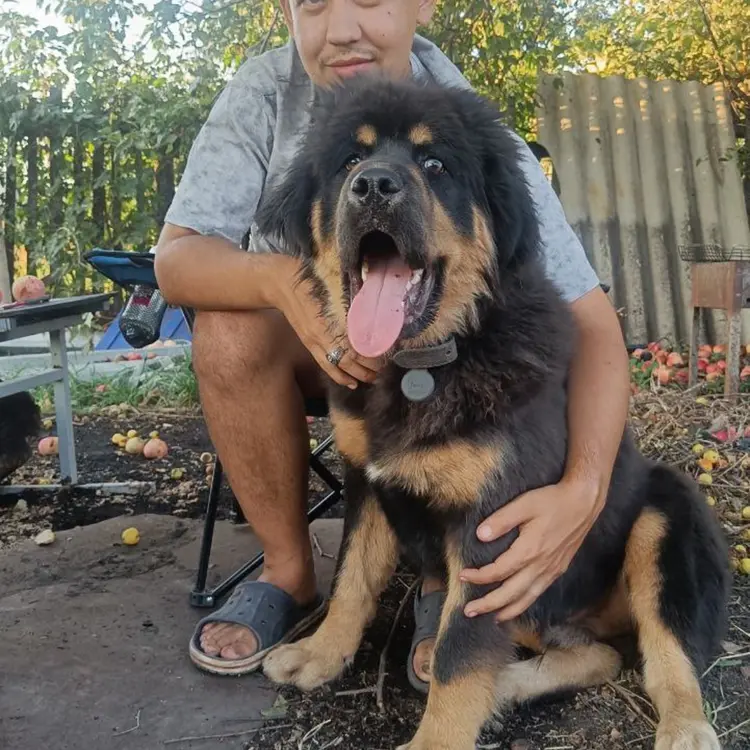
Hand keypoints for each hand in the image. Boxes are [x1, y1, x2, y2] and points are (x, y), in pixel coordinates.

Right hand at [272, 256, 382, 387]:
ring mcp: (313, 341)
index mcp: (329, 319)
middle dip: (367, 369)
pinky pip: (324, 364)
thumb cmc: (311, 277)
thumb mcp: (336, 282)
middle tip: (383, 371)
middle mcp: (321, 335)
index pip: (353, 346)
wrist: (282, 283)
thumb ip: (355, 294)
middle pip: (347, 360)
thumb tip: (376, 301)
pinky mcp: (308, 343)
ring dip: (355, 375)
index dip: (370, 355)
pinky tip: (350, 382)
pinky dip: (338, 376)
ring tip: (371, 379)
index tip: (386, 356)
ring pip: (336, 366)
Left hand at [460, 478, 603, 621]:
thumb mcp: (524, 504)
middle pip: (510, 593)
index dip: (478, 576)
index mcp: (529, 551)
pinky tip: (517, 605)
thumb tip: (480, 535)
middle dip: (488, 604)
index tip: (462, 576)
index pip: (498, 572)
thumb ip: (501, 520)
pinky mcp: (558, 569)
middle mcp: (541, 566)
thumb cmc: (553, 500)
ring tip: (492, 618)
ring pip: (527, 599)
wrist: (583, 502)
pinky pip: (538, 593)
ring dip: (507, 610)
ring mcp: (551, 570)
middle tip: (468, 611)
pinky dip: (525, 604)